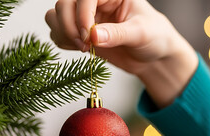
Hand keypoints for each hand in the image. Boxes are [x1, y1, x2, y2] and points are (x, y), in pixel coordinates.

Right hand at [45, 0, 197, 107]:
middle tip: (85, 45)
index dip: (82, 15)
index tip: (88, 37)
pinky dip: (63, 41)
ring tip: (84, 48)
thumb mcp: (140, 34)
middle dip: (69, 26)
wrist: (153, 56)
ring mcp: (86, 16)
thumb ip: (117, 34)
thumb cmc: (154, 37)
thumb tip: (93, 36)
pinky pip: (57, 32)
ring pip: (55, 16)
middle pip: (64, 4)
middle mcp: (96, 2)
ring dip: (63, 33)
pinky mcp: (80, 32)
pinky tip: (81, 49)